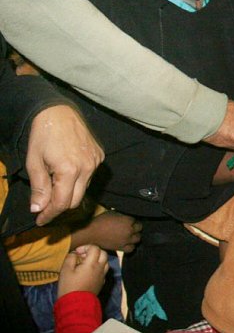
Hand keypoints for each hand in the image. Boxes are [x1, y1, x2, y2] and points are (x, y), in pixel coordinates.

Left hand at [27, 105, 103, 225]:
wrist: (58, 112)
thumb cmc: (42, 135)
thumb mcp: (34, 162)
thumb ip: (39, 187)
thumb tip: (38, 209)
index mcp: (70, 170)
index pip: (62, 203)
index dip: (50, 214)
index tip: (40, 220)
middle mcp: (88, 167)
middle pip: (75, 200)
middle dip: (59, 207)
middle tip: (44, 207)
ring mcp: (96, 161)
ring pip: (83, 188)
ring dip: (69, 192)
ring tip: (54, 187)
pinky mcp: (99, 155)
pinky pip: (89, 175)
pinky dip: (78, 179)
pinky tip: (67, 172)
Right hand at [57, 244, 108, 297]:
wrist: (76, 304)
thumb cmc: (69, 287)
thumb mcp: (65, 270)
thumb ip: (70, 258)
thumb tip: (74, 253)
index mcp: (92, 263)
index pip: (95, 248)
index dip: (86, 247)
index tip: (77, 252)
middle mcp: (100, 268)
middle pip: (103, 253)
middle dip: (93, 252)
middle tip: (82, 256)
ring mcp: (102, 276)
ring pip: (105, 262)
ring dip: (97, 260)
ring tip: (86, 264)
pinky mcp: (101, 283)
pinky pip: (103, 271)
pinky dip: (98, 268)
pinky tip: (88, 273)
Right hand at [70, 211, 141, 252]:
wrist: (92, 233)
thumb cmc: (101, 221)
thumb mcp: (113, 213)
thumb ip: (123, 216)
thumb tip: (127, 217)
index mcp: (128, 220)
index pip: (136, 220)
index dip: (132, 221)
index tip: (129, 221)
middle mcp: (129, 230)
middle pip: (139, 229)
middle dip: (136, 228)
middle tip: (131, 227)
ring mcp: (126, 240)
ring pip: (137, 239)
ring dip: (135, 237)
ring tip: (130, 236)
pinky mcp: (121, 248)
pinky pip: (131, 248)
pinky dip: (131, 246)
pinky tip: (128, 243)